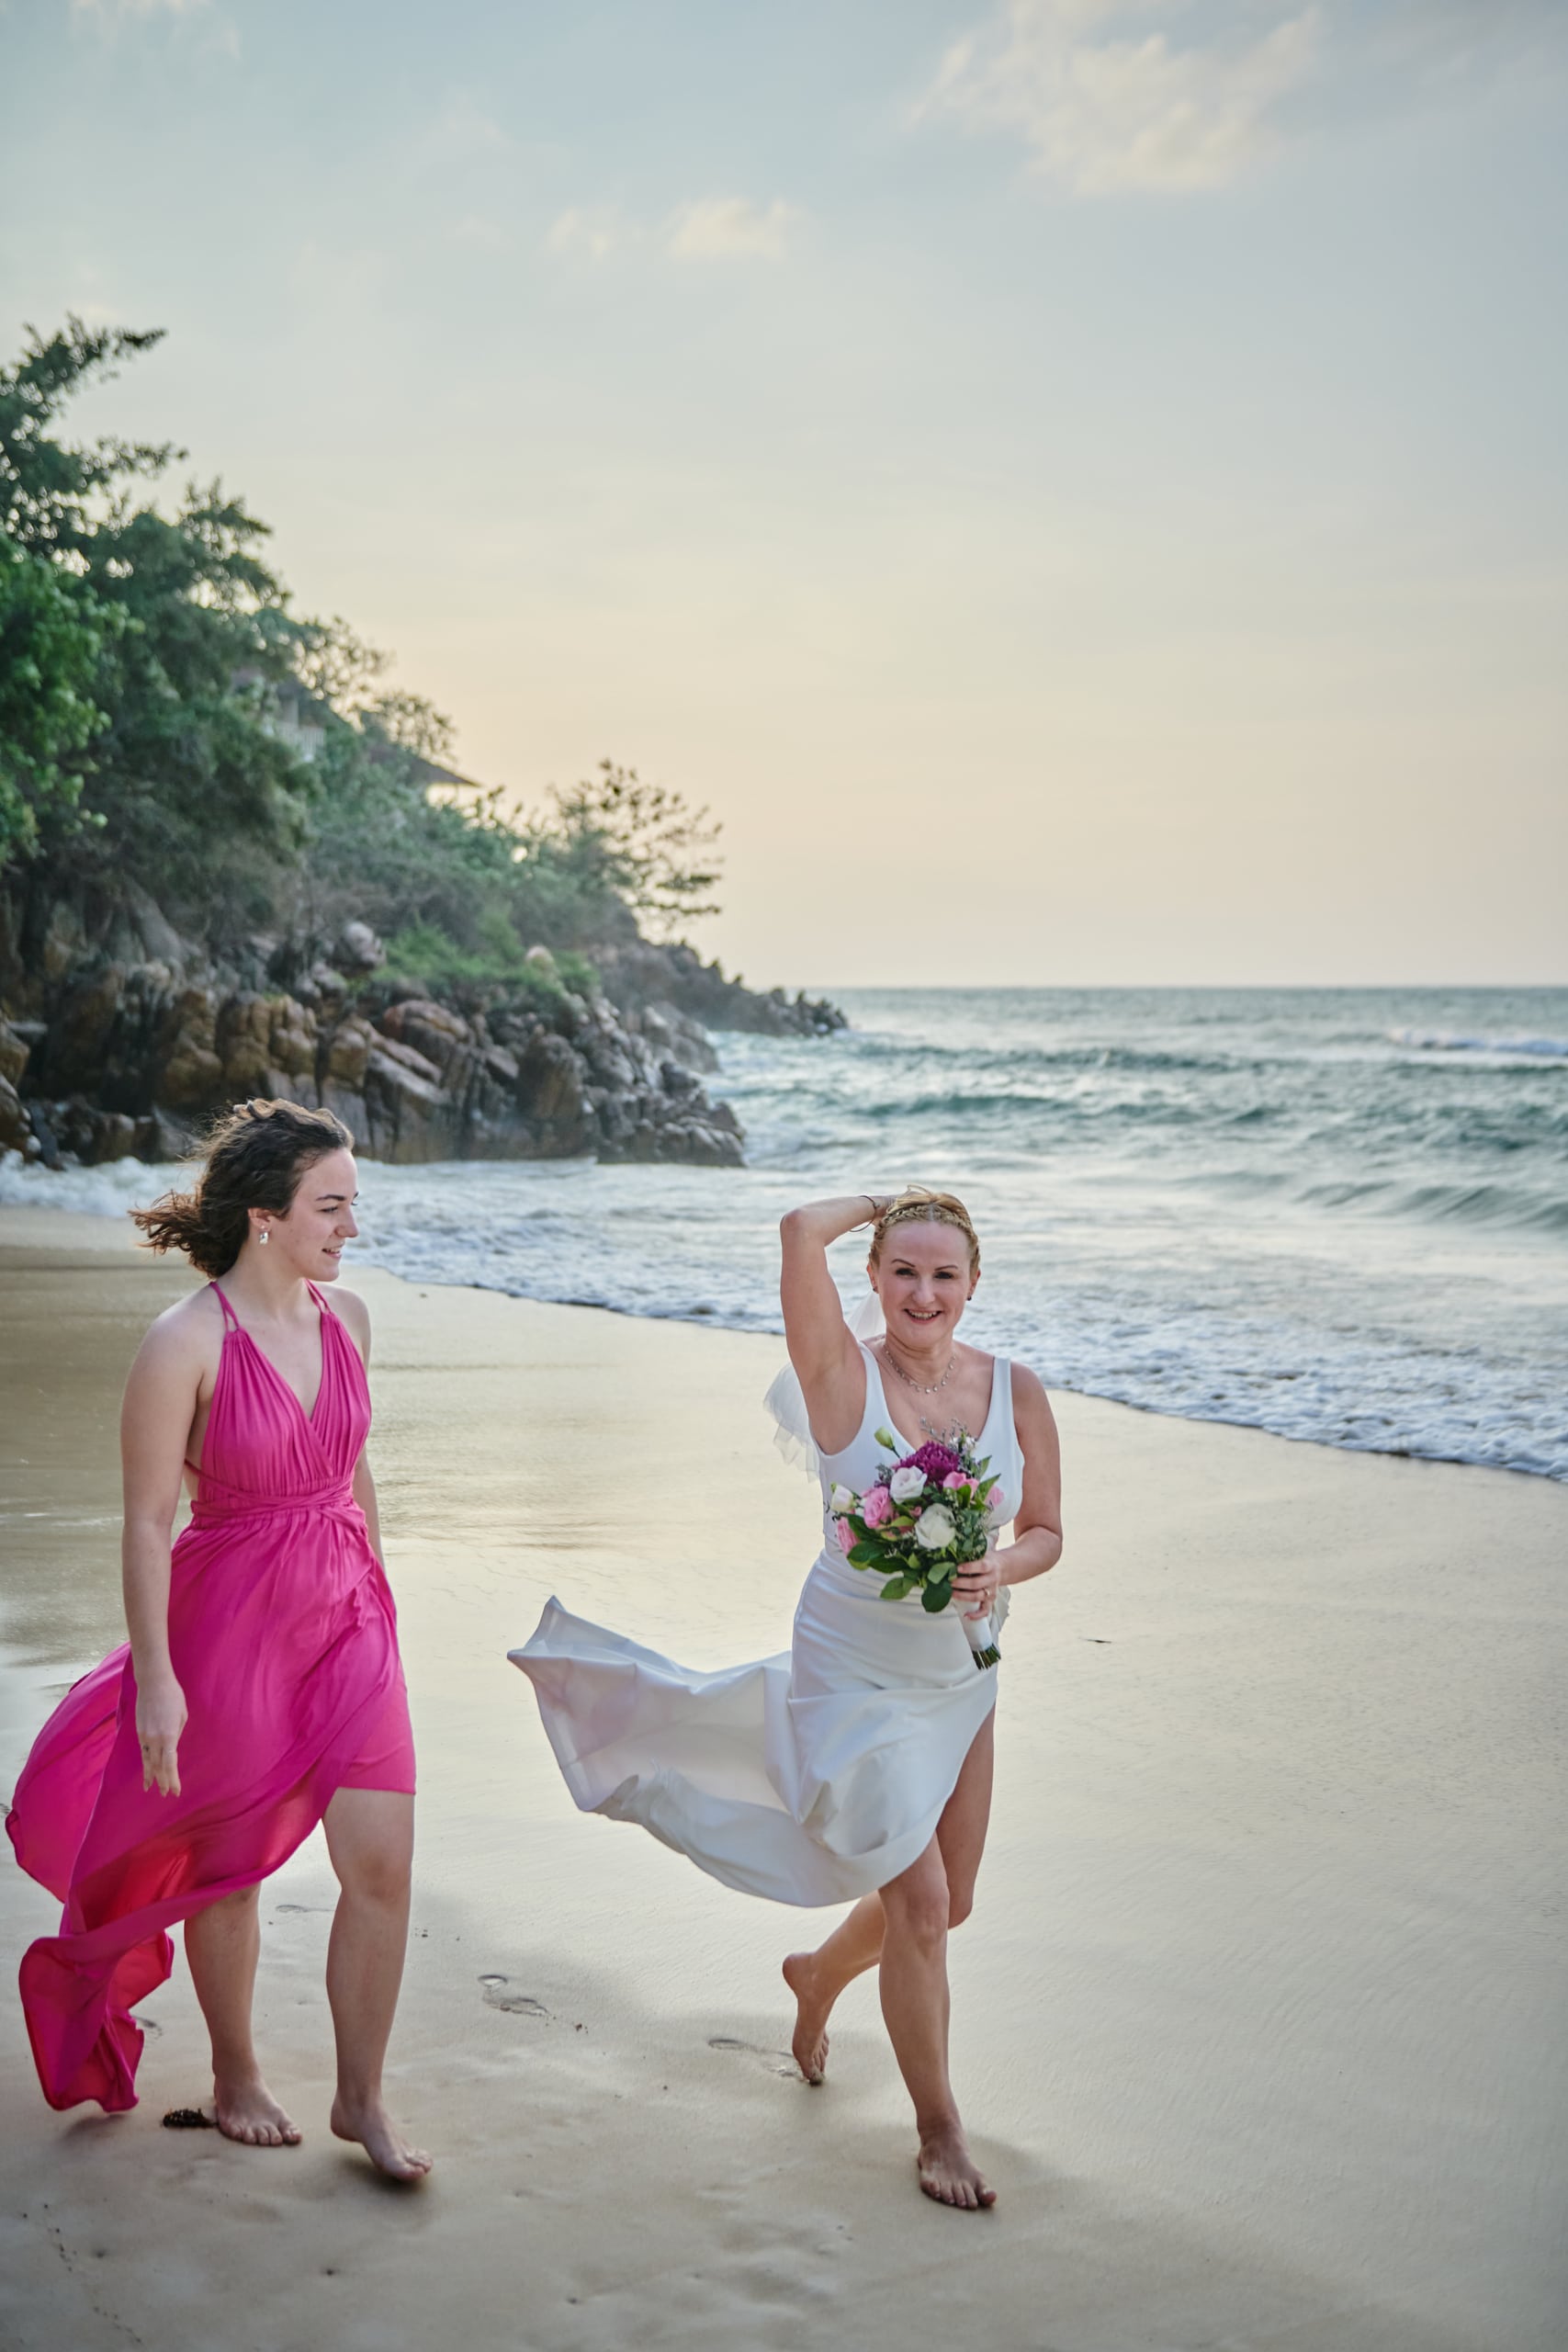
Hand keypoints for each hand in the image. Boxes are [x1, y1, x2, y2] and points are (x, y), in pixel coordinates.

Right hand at [135, 1673, 186, 1797]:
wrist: (153, 1682)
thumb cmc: (173, 1697)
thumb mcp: (182, 1716)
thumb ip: (176, 1734)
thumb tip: (171, 1747)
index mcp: (168, 1736)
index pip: (170, 1765)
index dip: (172, 1780)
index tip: (175, 1791)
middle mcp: (154, 1739)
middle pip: (157, 1767)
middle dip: (162, 1781)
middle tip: (165, 1794)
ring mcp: (144, 1736)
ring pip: (147, 1761)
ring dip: (149, 1775)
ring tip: (149, 1788)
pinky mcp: (138, 1731)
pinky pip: (143, 1751)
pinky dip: (145, 1762)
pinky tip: (146, 1768)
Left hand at [951, 1554, 1003, 1621]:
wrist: (1001, 1567)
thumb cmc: (986, 1560)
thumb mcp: (980, 1554)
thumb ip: (968, 1556)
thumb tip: (947, 1557)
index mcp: (990, 1565)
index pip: (981, 1566)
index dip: (969, 1568)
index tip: (957, 1568)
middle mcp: (991, 1578)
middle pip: (977, 1583)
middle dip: (961, 1584)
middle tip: (950, 1582)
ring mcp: (991, 1591)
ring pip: (979, 1596)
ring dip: (964, 1596)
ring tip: (952, 1593)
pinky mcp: (991, 1601)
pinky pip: (985, 1610)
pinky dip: (976, 1615)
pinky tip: (966, 1615)